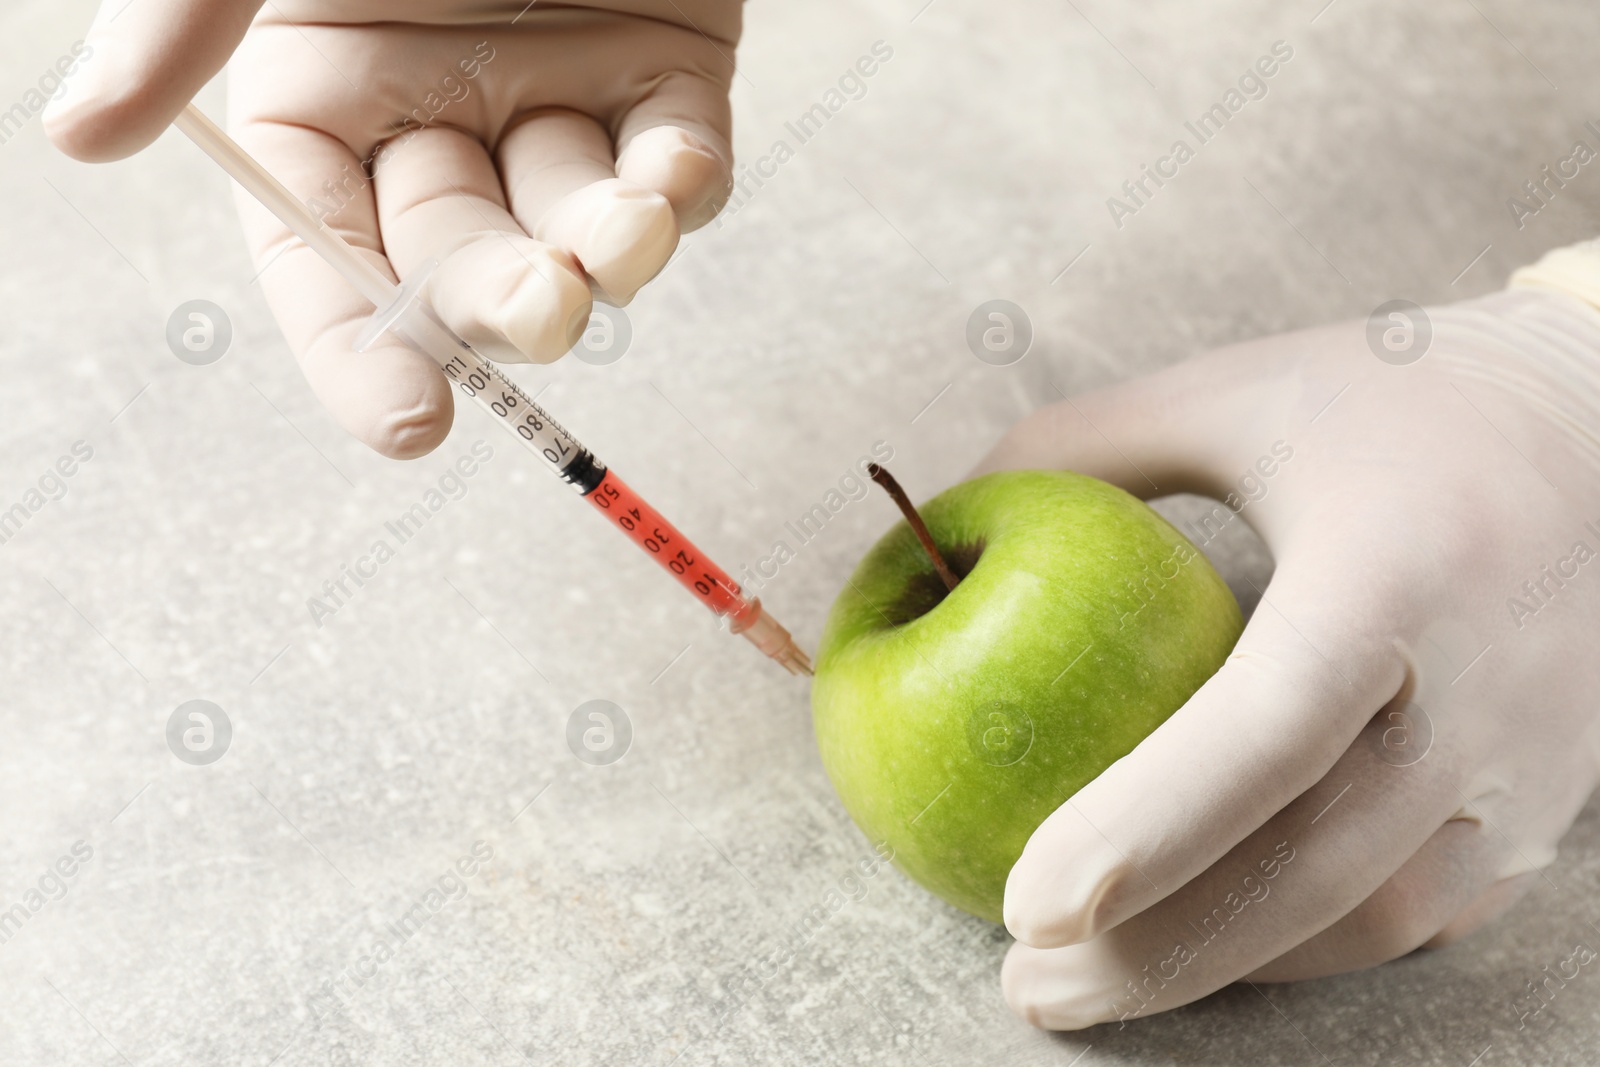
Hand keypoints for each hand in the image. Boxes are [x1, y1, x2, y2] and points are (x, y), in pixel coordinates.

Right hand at [46, 0, 737, 456]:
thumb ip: (181, 25)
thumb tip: (77, 140)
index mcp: (324, 91)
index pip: (327, 254)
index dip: (361, 345)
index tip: (411, 425)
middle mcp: (440, 111)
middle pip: (459, 254)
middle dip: (496, 295)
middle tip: (533, 310)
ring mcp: (557, 97)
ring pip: (576, 227)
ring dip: (599, 252)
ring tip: (607, 246)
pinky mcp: (671, 72)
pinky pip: (680, 164)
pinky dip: (682, 184)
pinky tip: (672, 178)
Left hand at [974, 272, 1599, 1028]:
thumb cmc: (1389, 402)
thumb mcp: (1231, 392)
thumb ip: (1081, 447)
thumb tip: (941, 522)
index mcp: (1399, 572)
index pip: (1269, 730)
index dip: (1147, 829)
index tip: (1028, 906)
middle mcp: (1486, 688)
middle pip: (1316, 868)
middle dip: (1161, 953)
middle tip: (1029, 984)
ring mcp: (1532, 765)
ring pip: (1370, 919)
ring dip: (1226, 967)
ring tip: (1092, 982)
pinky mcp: (1541, 809)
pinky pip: (1416, 912)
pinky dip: (1301, 944)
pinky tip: (1204, 941)